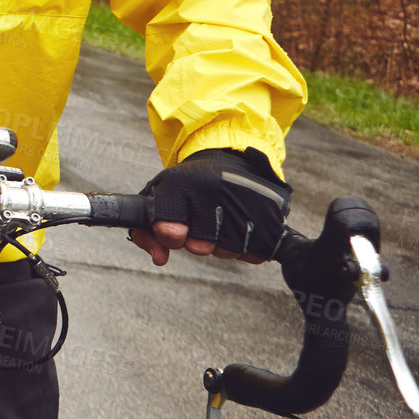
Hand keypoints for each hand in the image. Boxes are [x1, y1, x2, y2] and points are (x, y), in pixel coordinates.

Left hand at [130, 147, 289, 266]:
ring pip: (228, 251)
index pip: (169, 231)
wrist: (233, 159)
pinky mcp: (272, 215)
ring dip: (222, 244)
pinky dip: (246, 247)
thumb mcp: (161, 196)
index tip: (174, 231)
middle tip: (202, 222)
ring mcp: (247, 202)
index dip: (170, 236)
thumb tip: (160, 259)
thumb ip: (146, 231)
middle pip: (200, 247)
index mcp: (183, 183)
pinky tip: (241, 227)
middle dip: (198, 242)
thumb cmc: (192, 184)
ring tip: (222, 221)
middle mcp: (217, 190)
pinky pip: (254, 252)